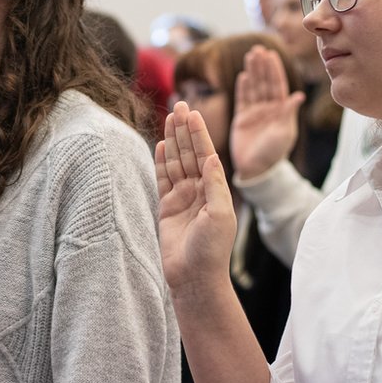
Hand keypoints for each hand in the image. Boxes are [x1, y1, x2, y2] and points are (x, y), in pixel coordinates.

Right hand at [156, 102, 237, 297]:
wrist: (195, 278)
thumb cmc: (212, 250)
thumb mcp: (220, 215)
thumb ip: (214, 185)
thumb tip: (212, 156)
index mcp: (215, 190)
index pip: (205, 154)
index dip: (198, 133)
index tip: (193, 112)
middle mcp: (199, 190)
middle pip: (189, 153)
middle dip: (185, 130)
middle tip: (180, 105)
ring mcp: (182, 198)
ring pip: (176, 162)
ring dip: (173, 140)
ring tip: (169, 118)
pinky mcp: (167, 208)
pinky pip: (162, 179)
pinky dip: (161, 162)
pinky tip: (161, 145)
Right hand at [230, 45, 304, 179]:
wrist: (257, 169)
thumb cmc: (274, 153)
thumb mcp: (285, 133)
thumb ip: (288, 113)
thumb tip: (298, 95)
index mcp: (281, 110)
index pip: (277, 85)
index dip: (274, 70)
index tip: (271, 54)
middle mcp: (268, 108)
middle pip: (264, 82)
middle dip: (261, 66)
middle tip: (258, 49)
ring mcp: (254, 112)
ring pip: (253, 87)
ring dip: (252, 72)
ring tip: (250, 56)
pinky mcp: (241, 119)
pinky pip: (242, 99)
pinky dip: (243, 88)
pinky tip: (243, 76)